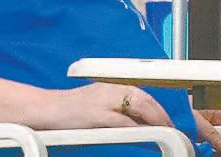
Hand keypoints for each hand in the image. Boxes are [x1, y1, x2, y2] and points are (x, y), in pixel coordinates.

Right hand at [35, 83, 171, 129]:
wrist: (46, 108)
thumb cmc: (72, 111)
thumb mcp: (100, 105)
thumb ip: (119, 110)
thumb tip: (141, 122)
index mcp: (114, 86)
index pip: (145, 94)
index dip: (161, 107)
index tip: (173, 119)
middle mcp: (111, 89)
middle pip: (146, 99)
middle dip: (163, 114)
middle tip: (175, 127)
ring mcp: (104, 100)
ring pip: (138, 106)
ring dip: (155, 119)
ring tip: (166, 130)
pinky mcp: (96, 113)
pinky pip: (121, 120)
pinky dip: (135, 127)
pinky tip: (145, 133)